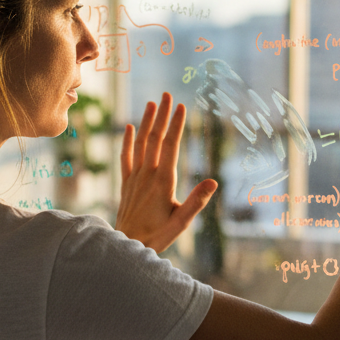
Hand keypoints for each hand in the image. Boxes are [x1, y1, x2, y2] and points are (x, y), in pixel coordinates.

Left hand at [116, 92, 217, 251]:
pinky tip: (129, 127)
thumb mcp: (182, 222)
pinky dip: (127, 141)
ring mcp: (135, 178)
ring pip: (140, 144)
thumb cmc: (158, 236)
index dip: (176, 125)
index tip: (181, 107)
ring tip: (151, 103)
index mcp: (163, 181)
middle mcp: (147, 175)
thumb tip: (214, 181)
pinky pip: (126, 157)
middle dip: (162, 115)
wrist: (126, 245)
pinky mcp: (126, 183)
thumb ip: (197, 201)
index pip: (170, 146)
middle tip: (168, 94)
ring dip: (146, 122)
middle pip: (154, 138)